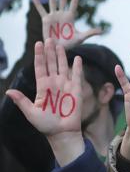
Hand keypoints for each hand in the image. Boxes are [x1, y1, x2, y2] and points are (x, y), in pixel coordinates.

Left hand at [6, 39, 83, 165]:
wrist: (62, 132)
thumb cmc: (45, 125)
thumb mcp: (31, 113)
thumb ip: (22, 101)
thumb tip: (9, 91)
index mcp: (42, 87)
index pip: (40, 67)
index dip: (39, 56)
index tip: (38, 44)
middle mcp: (54, 83)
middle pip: (51, 63)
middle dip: (50, 51)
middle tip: (49, 38)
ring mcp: (65, 85)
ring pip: (63, 66)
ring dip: (62, 56)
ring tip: (60, 45)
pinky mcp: (76, 90)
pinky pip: (77, 76)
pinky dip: (77, 67)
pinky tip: (77, 58)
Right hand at [33, 0, 101, 49]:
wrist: (59, 48)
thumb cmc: (71, 43)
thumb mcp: (81, 37)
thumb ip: (90, 33)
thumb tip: (102, 31)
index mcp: (70, 17)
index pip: (73, 4)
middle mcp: (62, 14)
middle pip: (63, 0)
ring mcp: (54, 16)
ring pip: (53, 2)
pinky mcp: (46, 20)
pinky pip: (41, 11)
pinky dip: (38, 5)